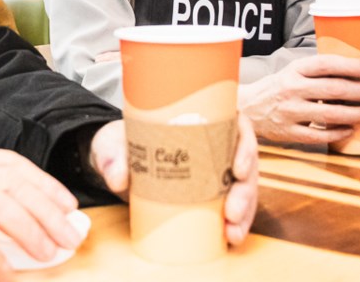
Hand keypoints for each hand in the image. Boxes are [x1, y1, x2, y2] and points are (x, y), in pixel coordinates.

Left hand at [88, 117, 258, 245]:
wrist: (115, 162)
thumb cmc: (122, 144)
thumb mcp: (115, 144)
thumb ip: (114, 156)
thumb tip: (117, 178)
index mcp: (202, 120)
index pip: (238, 125)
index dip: (245, 145)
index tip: (237, 168)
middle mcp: (215, 144)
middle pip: (245, 162)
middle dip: (246, 190)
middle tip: (232, 211)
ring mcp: (215, 170)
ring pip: (243, 187)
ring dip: (245, 211)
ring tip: (233, 233)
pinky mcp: (209, 193)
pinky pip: (232, 206)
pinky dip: (235, 223)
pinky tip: (231, 238)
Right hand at [239, 54, 359, 143]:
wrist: (247, 108)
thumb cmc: (277, 88)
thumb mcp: (292, 72)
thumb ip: (318, 72)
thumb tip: (357, 72)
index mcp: (294, 70)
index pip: (325, 65)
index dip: (350, 66)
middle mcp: (291, 89)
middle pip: (333, 90)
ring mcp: (290, 112)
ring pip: (329, 114)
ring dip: (357, 114)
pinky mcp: (289, 132)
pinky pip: (318, 135)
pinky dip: (337, 133)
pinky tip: (351, 130)